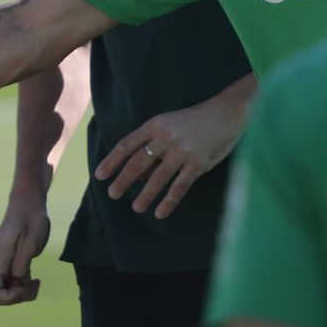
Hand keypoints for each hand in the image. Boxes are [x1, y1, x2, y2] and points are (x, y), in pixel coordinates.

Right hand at [0, 199, 49, 305]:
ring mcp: (0, 266)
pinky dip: (23, 288)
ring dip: (21, 294)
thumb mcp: (31, 244)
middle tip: (29, 284)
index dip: (8, 298)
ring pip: (4, 294)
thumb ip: (22, 265)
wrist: (29, 205)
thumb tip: (16, 282)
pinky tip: (35, 279)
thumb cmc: (32, 221)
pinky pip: (11, 286)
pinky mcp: (9, 265)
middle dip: (13, 299)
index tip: (23, 286)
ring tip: (36, 281)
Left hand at [94, 80, 251, 218]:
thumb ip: (154, 148)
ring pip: (157, 178)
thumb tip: (139, 176)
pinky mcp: (197, 164)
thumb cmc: (195, 120)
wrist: (226, 114)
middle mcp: (165, 138)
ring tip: (136, 208)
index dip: (112, 161)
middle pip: (138, 163)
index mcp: (155, 125)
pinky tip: (159, 213)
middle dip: (123, 180)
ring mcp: (182, 152)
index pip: (127, 145)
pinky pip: (179, 187)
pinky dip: (168, 202)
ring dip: (145, 195)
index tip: (100, 175)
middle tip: (112, 194)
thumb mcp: (170, 126)